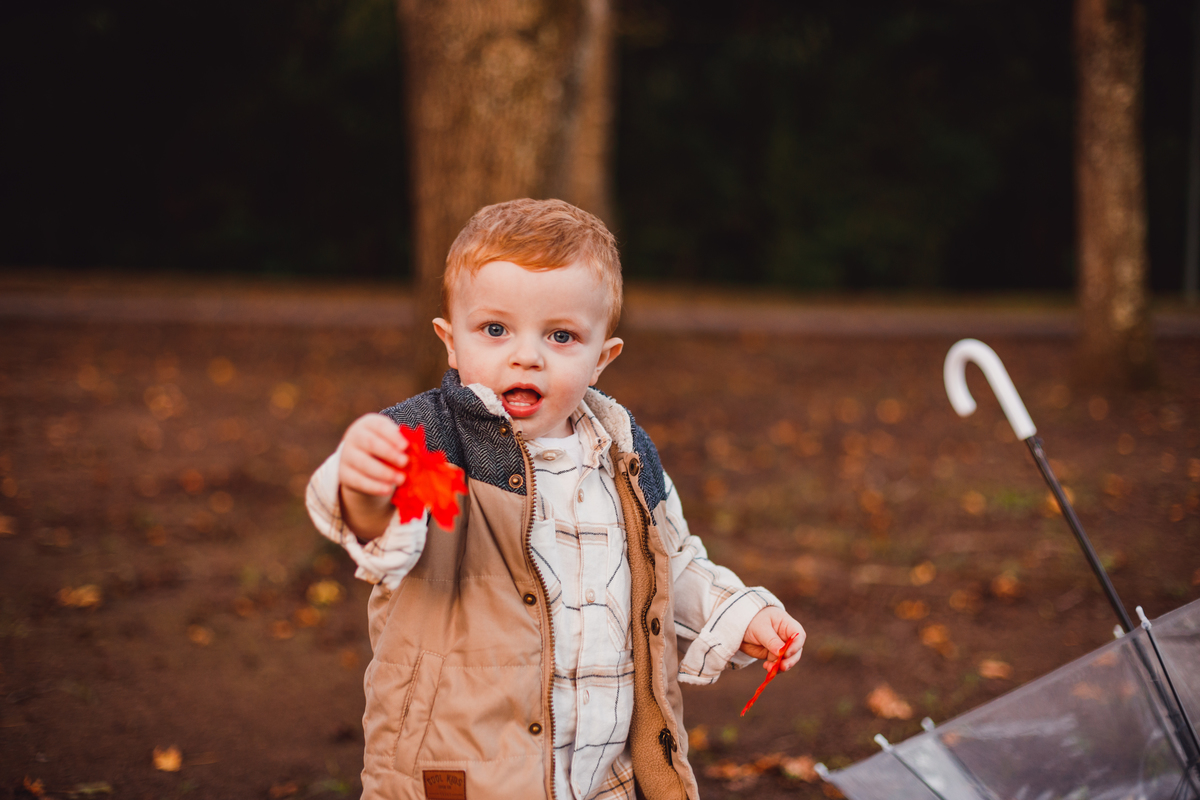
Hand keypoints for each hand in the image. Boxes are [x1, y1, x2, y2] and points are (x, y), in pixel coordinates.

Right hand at [337, 414, 408, 538]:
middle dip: (388, 453)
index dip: (392, 435)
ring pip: (363, 463)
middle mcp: (355, 437)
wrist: (364, 465)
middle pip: (370, 443)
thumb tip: (425, 456)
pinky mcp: (344, 474)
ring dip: (384, 472)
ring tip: (401, 479)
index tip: (406, 445)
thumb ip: (405, 446)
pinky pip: (358, 481)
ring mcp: (347, 456)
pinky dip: (374, 486)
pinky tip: (387, 489)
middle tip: (405, 462)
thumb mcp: (395, 444)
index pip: (379, 426)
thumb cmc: (387, 450)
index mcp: (369, 424)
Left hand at [740, 606, 804, 672]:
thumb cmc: (752, 621)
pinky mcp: (774, 655)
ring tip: (770, 668)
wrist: (740, 628)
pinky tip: (767, 667)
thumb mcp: (760, 628)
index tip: (786, 654)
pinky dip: (774, 668)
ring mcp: (781, 647)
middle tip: (782, 667)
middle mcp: (787, 637)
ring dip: (781, 666)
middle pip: (796, 650)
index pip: (799, 635)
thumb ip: (771, 640)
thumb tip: (781, 652)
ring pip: (788, 660)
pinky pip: (778, 664)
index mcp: (787, 624)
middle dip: (790, 660)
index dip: (796, 646)